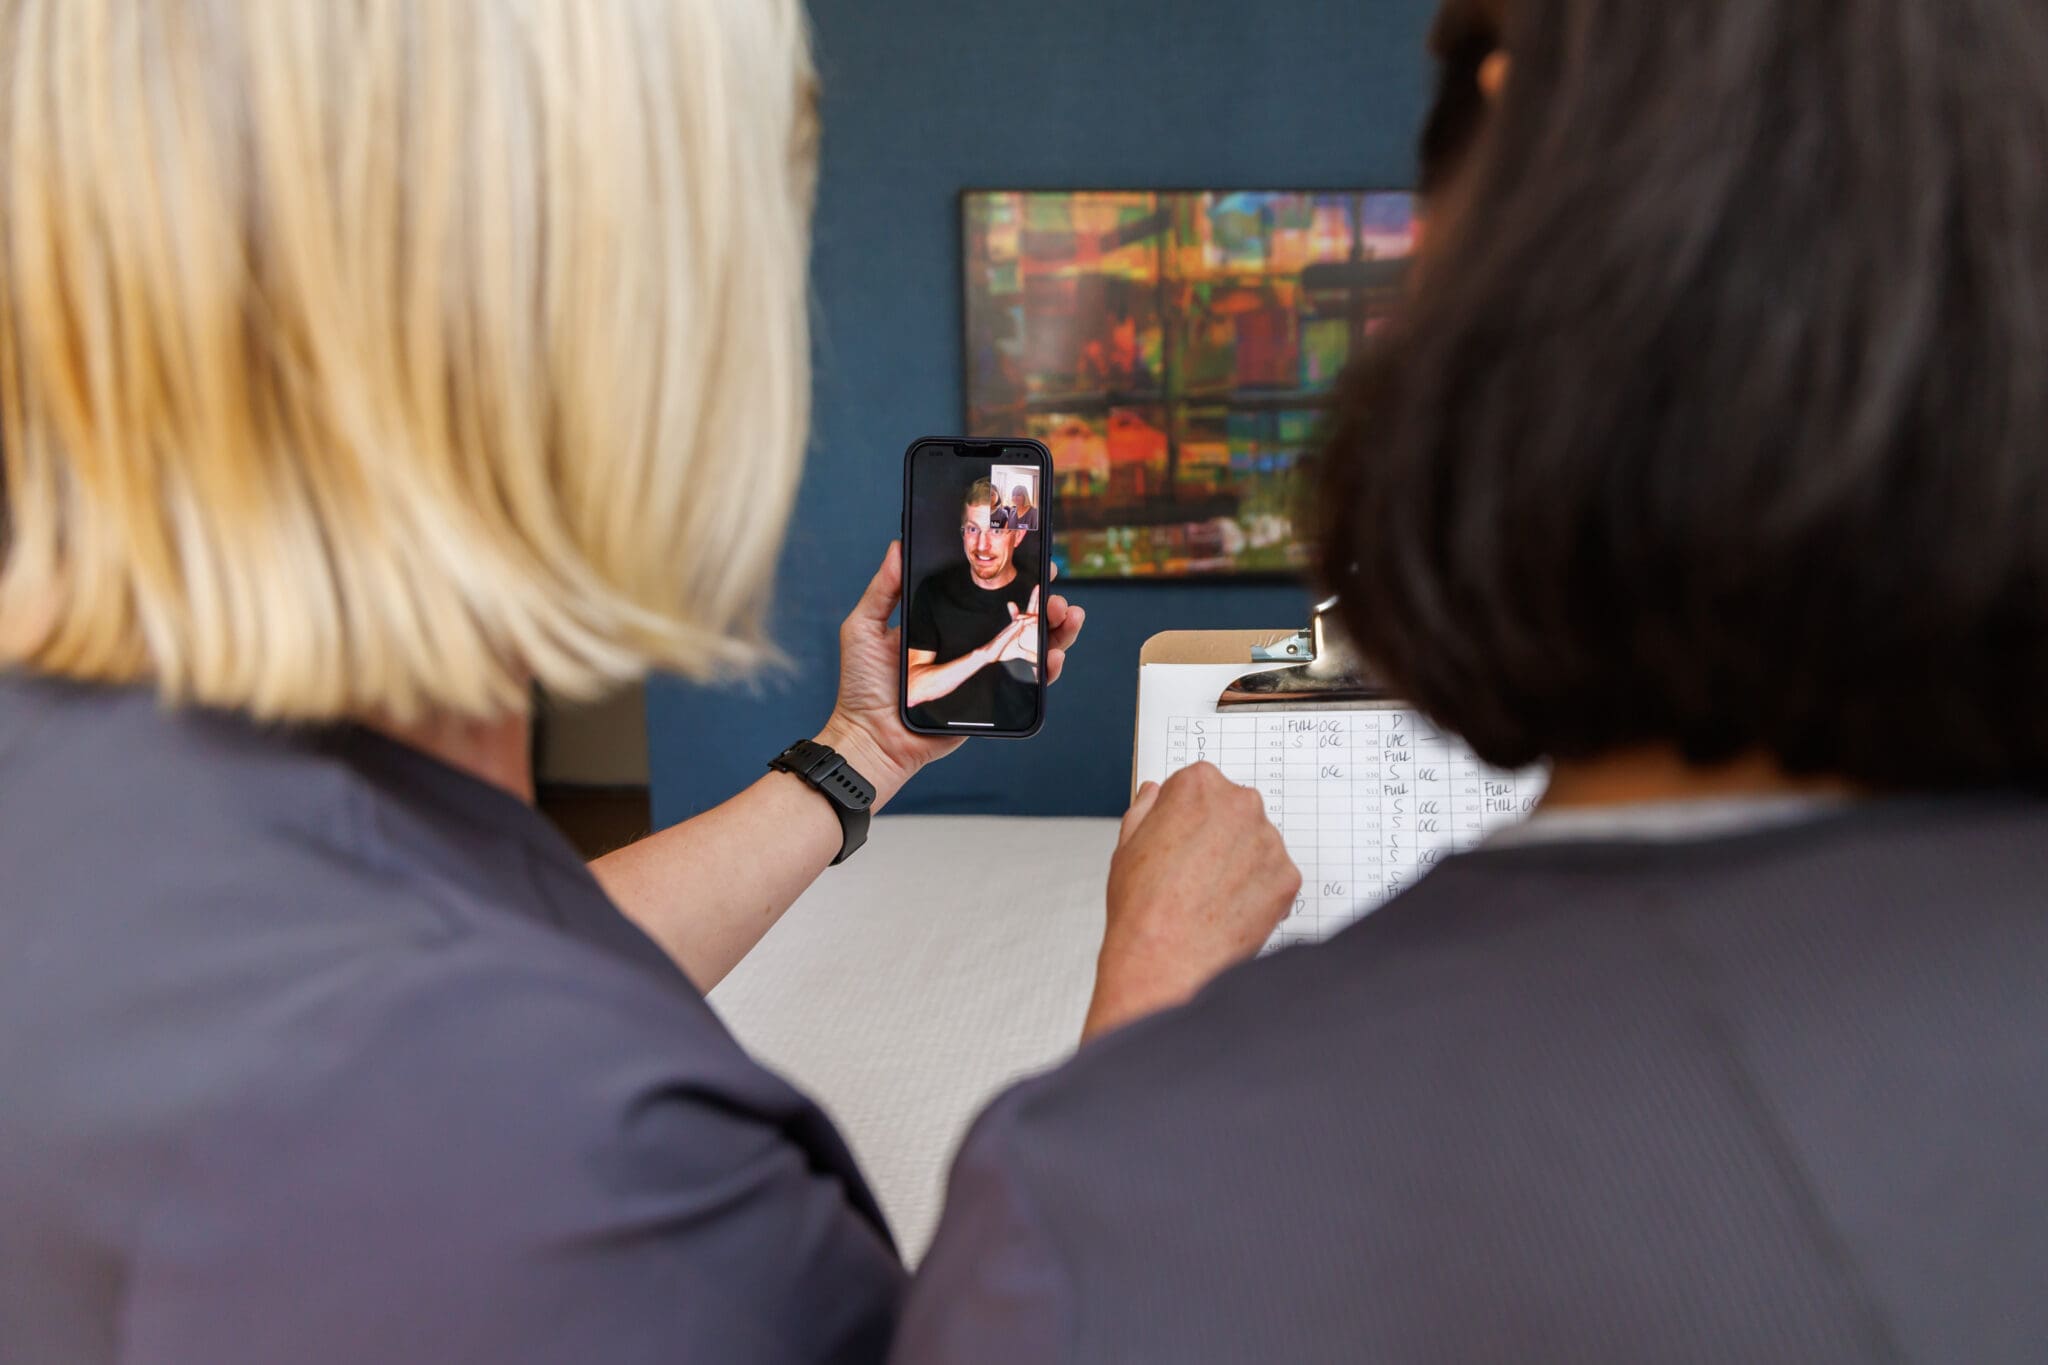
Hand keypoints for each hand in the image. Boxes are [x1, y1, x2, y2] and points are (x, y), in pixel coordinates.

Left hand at [820, 543, 1083, 806]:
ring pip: (1031, 649)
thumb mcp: (865, 627)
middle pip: (1018, 621)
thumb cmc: (862, 686)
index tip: (1032, 561)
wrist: (870, 735)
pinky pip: (1027, 684)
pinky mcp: (990, 700)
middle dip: (1044, 603)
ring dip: (1056, 630)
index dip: (1013, 581)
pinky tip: (1053, 654)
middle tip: (1053, 588)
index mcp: (945, 626)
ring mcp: (982, 674)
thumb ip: (884, 588)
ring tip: (1066, 613)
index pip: (986, 599)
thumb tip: (898, 545)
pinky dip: (1046, 668)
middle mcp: (968, 646)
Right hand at [1084, 763, 1299, 1039]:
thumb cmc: (1143, 908)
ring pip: (1257, 845)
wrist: (1166, 960)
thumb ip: (1145, 809)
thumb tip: (1154, 795)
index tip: (1179, 838)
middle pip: (1234, 811)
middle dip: (1218, 836)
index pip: (1200, 786)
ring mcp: (1269, 841)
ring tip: (1209, 897)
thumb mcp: (1126, 845)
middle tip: (1193, 872)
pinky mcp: (1288, 877)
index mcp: (1198, 785)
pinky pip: (1274, 878)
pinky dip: (1257, 893)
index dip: (1185, 816)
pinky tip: (1229, 911)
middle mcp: (1240, 804)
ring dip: (1241, 864)